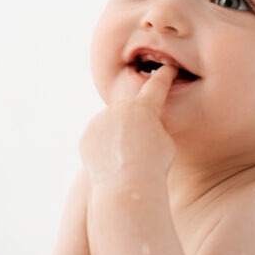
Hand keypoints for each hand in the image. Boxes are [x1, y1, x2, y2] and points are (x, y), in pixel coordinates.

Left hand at [79, 64, 177, 184]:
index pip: (157, 86)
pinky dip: (105, 147)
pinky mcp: (87, 135)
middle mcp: (119, 108)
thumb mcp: (164, 142)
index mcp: (144, 107)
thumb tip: (139, 125)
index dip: (163, 77)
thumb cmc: (153, 166)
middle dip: (135, 123)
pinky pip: (98, 137)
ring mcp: (100, 120)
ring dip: (119, 136)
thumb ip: (152, 126)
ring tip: (126, 159)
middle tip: (141, 146)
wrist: (126, 185)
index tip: (167, 69)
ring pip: (112, 125)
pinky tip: (113, 163)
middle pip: (130, 111)